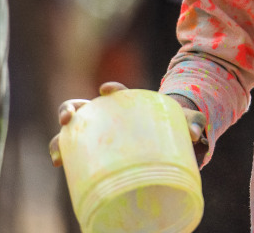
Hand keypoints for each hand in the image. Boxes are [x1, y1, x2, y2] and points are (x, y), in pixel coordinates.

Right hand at [49, 82, 207, 166]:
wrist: (164, 141)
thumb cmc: (171, 125)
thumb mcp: (185, 120)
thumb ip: (194, 122)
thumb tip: (196, 133)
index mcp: (128, 103)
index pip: (118, 92)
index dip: (113, 89)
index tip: (108, 89)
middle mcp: (107, 115)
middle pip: (83, 107)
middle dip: (70, 108)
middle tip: (68, 117)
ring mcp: (97, 132)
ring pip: (72, 130)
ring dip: (61, 137)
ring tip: (58, 151)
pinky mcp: (93, 150)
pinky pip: (73, 151)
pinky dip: (63, 154)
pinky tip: (59, 163)